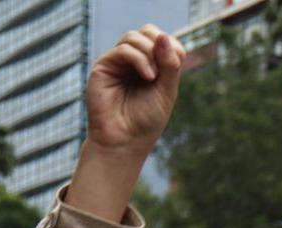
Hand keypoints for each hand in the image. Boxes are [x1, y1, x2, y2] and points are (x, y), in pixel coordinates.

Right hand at [85, 26, 182, 154]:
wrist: (124, 141)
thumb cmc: (147, 120)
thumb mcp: (167, 91)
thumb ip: (169, 64)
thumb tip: (164, 36)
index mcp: (151, 65)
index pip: (163, 39)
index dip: (172, 46)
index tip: (177, 63)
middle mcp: (133, 61)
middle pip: (147, 32)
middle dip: (159, 45)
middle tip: (163, 70)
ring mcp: (117, 62)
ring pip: (133, 37)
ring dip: (149, 52)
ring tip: (154, 77)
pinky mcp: (103, 66)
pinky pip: (123, 50)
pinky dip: (139, 59)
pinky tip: (148, 77)